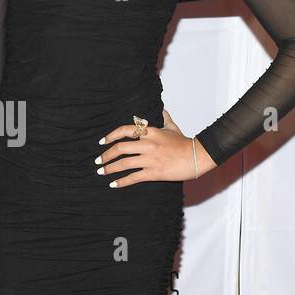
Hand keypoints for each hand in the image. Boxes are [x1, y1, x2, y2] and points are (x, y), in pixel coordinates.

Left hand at [95, 109, 215, 185]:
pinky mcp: (154, 172)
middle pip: (120, 148)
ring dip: (109, 168)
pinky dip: (121, 181)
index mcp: (150, 132)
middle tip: (98, 161)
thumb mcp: (172, 127)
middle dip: (106, 155)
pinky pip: (133, 177)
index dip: (110, 136)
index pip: (125, 130)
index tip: (101, 142)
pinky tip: (113, 184)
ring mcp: (150, 159)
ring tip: (101, 172)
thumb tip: (161, 110)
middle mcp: (148, 144)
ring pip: (124, 163)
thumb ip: (164, 118)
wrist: (197, 157)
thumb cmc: (184, 143)